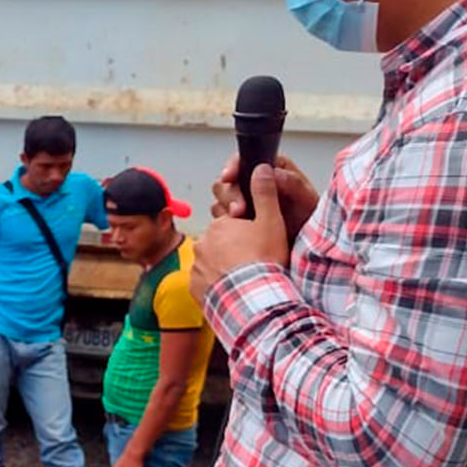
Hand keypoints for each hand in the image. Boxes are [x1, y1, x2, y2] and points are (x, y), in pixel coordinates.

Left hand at [190, 164, 290, 305]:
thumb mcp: (271, 221)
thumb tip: (261, 167)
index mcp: (220, 225)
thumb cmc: (264, 260)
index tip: (256, 244)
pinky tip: (233, 290)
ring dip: (223, 268)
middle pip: (219, 243)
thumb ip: (265, 193)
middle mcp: (202, 243)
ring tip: (244, 279)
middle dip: (232, 250)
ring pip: (211, 263)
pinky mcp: (195, 288)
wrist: (253, 299)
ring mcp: (196, 266)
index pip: (230, 223)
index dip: (244, 232)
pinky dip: (216, 286)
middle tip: (252, 263)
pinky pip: (205, 284)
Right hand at [210, 151, 318, 234]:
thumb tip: (271, 171)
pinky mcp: (238, 217)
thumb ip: (292, 182)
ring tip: (238, 218)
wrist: (307, 244)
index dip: (233, 166)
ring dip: (226, 207)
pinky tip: (235, 227)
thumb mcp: (307, 199)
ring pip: (222, 197)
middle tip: (237, 209)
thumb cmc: (311, 219)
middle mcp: (255, 182)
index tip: (229, 176)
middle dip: (230, 194)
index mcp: (272, 169)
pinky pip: (221, 215)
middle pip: (229, 179)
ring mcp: (245, 200)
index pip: (245, 160)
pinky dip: (224, 221)